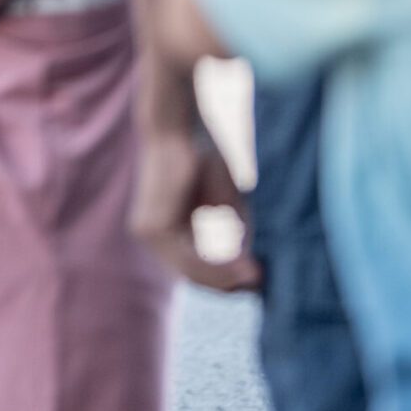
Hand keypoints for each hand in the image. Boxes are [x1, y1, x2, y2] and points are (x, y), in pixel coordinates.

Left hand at [131, 122, 263, 293]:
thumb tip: (249, 268)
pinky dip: (218, 266)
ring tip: (257, 277)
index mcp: (166, 231)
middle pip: (194, 276)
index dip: (226, 278)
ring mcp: (149, 234)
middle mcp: (153, 237)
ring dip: (226, 278)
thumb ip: (231, 233)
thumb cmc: (201, 155)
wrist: (178, 126)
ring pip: (192, 272)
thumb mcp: (222, 202)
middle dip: (229, 284)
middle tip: (261, 284)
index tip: (258, 280)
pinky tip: (243, 267)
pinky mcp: (155, 227)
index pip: (196, 269)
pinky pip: (190, 259)